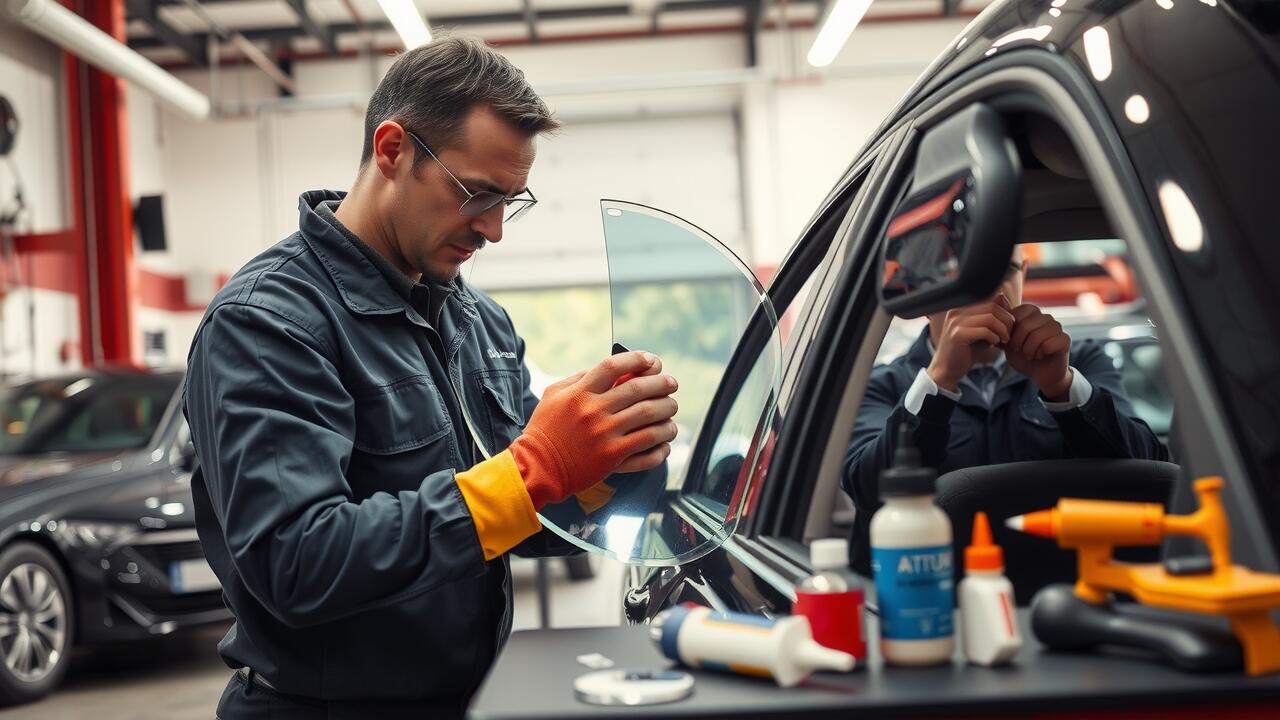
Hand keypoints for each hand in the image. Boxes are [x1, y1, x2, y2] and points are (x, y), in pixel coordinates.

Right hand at [510, 351, 678, 507]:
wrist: (537, 468)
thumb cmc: (545, 430)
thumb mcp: (554, 395)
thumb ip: (579, 379)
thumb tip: (610, 370)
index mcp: (580, 393)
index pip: (614, 366)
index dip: (637, 359)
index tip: (651, 360)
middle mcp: (594, 411)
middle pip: (639, 389)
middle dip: (662, 384)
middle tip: (672, 384)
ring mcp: (605, 435)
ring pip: (650, 417)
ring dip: (667, 411)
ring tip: (671, 410)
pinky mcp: (613, 458)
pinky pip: (647, 446)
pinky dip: (662, 441)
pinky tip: (666, 439)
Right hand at [926, 295, 1014, 391]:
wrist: (947, 370)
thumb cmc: (966, 351)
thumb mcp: (980, 330)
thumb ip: (989, 316)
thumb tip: (1004, 299)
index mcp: (961, 308)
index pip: (991, 299)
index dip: (1005, 311)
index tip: (1009, 325)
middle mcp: (956, 311)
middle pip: (992, 306)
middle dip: (1006, 320)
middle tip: (1009, 334)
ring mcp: (955, 322)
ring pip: (990, 318)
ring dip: (1002, 330)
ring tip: (1004, 340)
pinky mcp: (958, 335)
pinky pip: (984, 331)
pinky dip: (994, 337)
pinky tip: (994, 344)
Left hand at [1004, 304, 1071, 399]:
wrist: (1038, 374)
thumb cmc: (1022, 355)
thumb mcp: (1006, 339)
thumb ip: (1001, 321)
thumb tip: (998, 295)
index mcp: (1031, 312)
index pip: (1016, 315)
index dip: (1010, 333)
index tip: (1010, 343)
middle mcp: (1045, 316)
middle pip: (1025, 325)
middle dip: (1018, 343)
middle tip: (1020, 351)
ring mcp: (1057, 326)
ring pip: (1037, 336)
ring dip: (1029, 350)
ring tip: (1030, 354)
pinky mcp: (1065, 339)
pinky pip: (1048, 344)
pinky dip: (1040, 354)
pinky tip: (1042, 356)